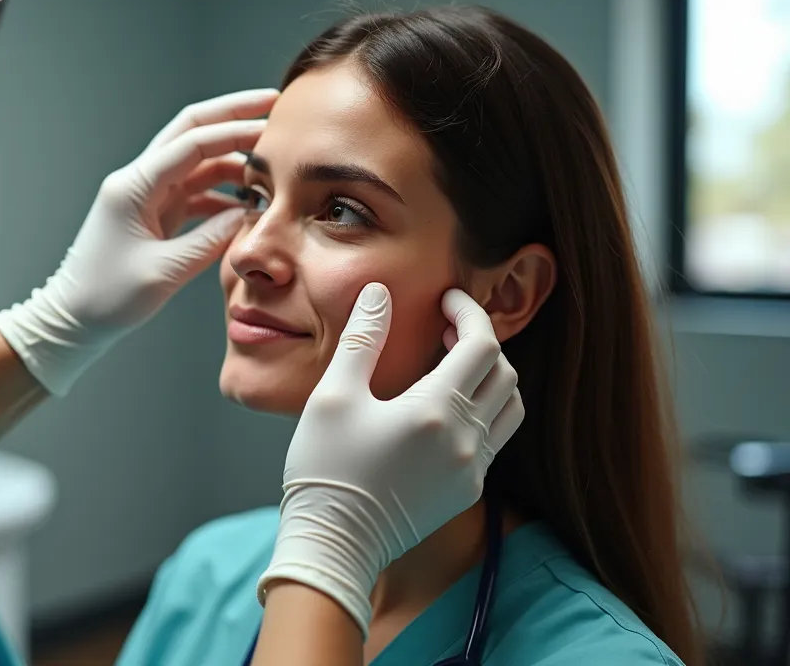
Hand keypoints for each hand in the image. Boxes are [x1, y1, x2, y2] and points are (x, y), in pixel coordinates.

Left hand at [0, 88, 278, 395]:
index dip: (234, 129)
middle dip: (232, 117)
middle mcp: (138, 182)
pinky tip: (248, 204)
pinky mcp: (153, 215)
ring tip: (271, 165)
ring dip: (232, 160)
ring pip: (196, 163)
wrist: (73, 320)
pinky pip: (194, 192)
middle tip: (274, 104)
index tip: (272, 119)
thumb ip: (210, 239)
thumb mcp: (165, 271)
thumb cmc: (106, 298)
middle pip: (191, 133)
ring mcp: (146, 197)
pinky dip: (222, 193)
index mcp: (134, 187)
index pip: (192, 143)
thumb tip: (249, 215)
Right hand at [257, 283, 523, 636]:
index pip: (482, 344)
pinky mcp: (467, 491)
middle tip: (445, 328)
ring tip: (453, 365)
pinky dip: (483, 410)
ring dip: (491, 376)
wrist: (334, 542)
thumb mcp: (333, 395)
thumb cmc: (325, 468)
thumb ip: (363, 339)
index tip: (446, 299)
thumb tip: (379, 293)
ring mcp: (472, 470)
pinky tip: (445, 408)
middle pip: (504, 372)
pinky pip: (495, 439)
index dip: (469, 312)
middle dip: (481, 341)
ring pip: (510, 407)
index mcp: (436, 411)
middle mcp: (466, 440)